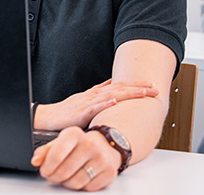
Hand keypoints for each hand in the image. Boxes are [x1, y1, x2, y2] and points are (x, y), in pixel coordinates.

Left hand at [31, 126, 120, 190]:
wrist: (105, 144)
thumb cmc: (79, 144)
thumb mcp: (61, 142)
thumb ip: (45, 151)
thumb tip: (35, 161)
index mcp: (74, 133)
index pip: (56, 154)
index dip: (47, 167)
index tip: (44, 170)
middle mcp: (89, 144)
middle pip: (64, 172)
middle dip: (55, 177)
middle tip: (53, 175)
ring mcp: (101, 158)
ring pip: (76, 182)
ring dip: (67, 183)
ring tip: (67, 176)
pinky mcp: (109, 172)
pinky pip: (89, 188)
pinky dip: (82, 186)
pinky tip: (81, 176)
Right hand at [34, 80, 157, 129]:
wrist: (48, 118)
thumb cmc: (67, 112)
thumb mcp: (86, 101)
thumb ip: (100, 94)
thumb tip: (114, 87)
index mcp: (96, 93)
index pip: (119, 86)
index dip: (136, 85)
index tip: (151, 85)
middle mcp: (94, 95)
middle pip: (119, 88)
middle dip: (138, 87)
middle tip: (155, 88)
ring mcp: (87, 102)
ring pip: (111, 95)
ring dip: (128, 92)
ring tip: (143, 92)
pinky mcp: (80, 112)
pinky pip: (94, 107)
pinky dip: (106, 103)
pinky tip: (116, 101)